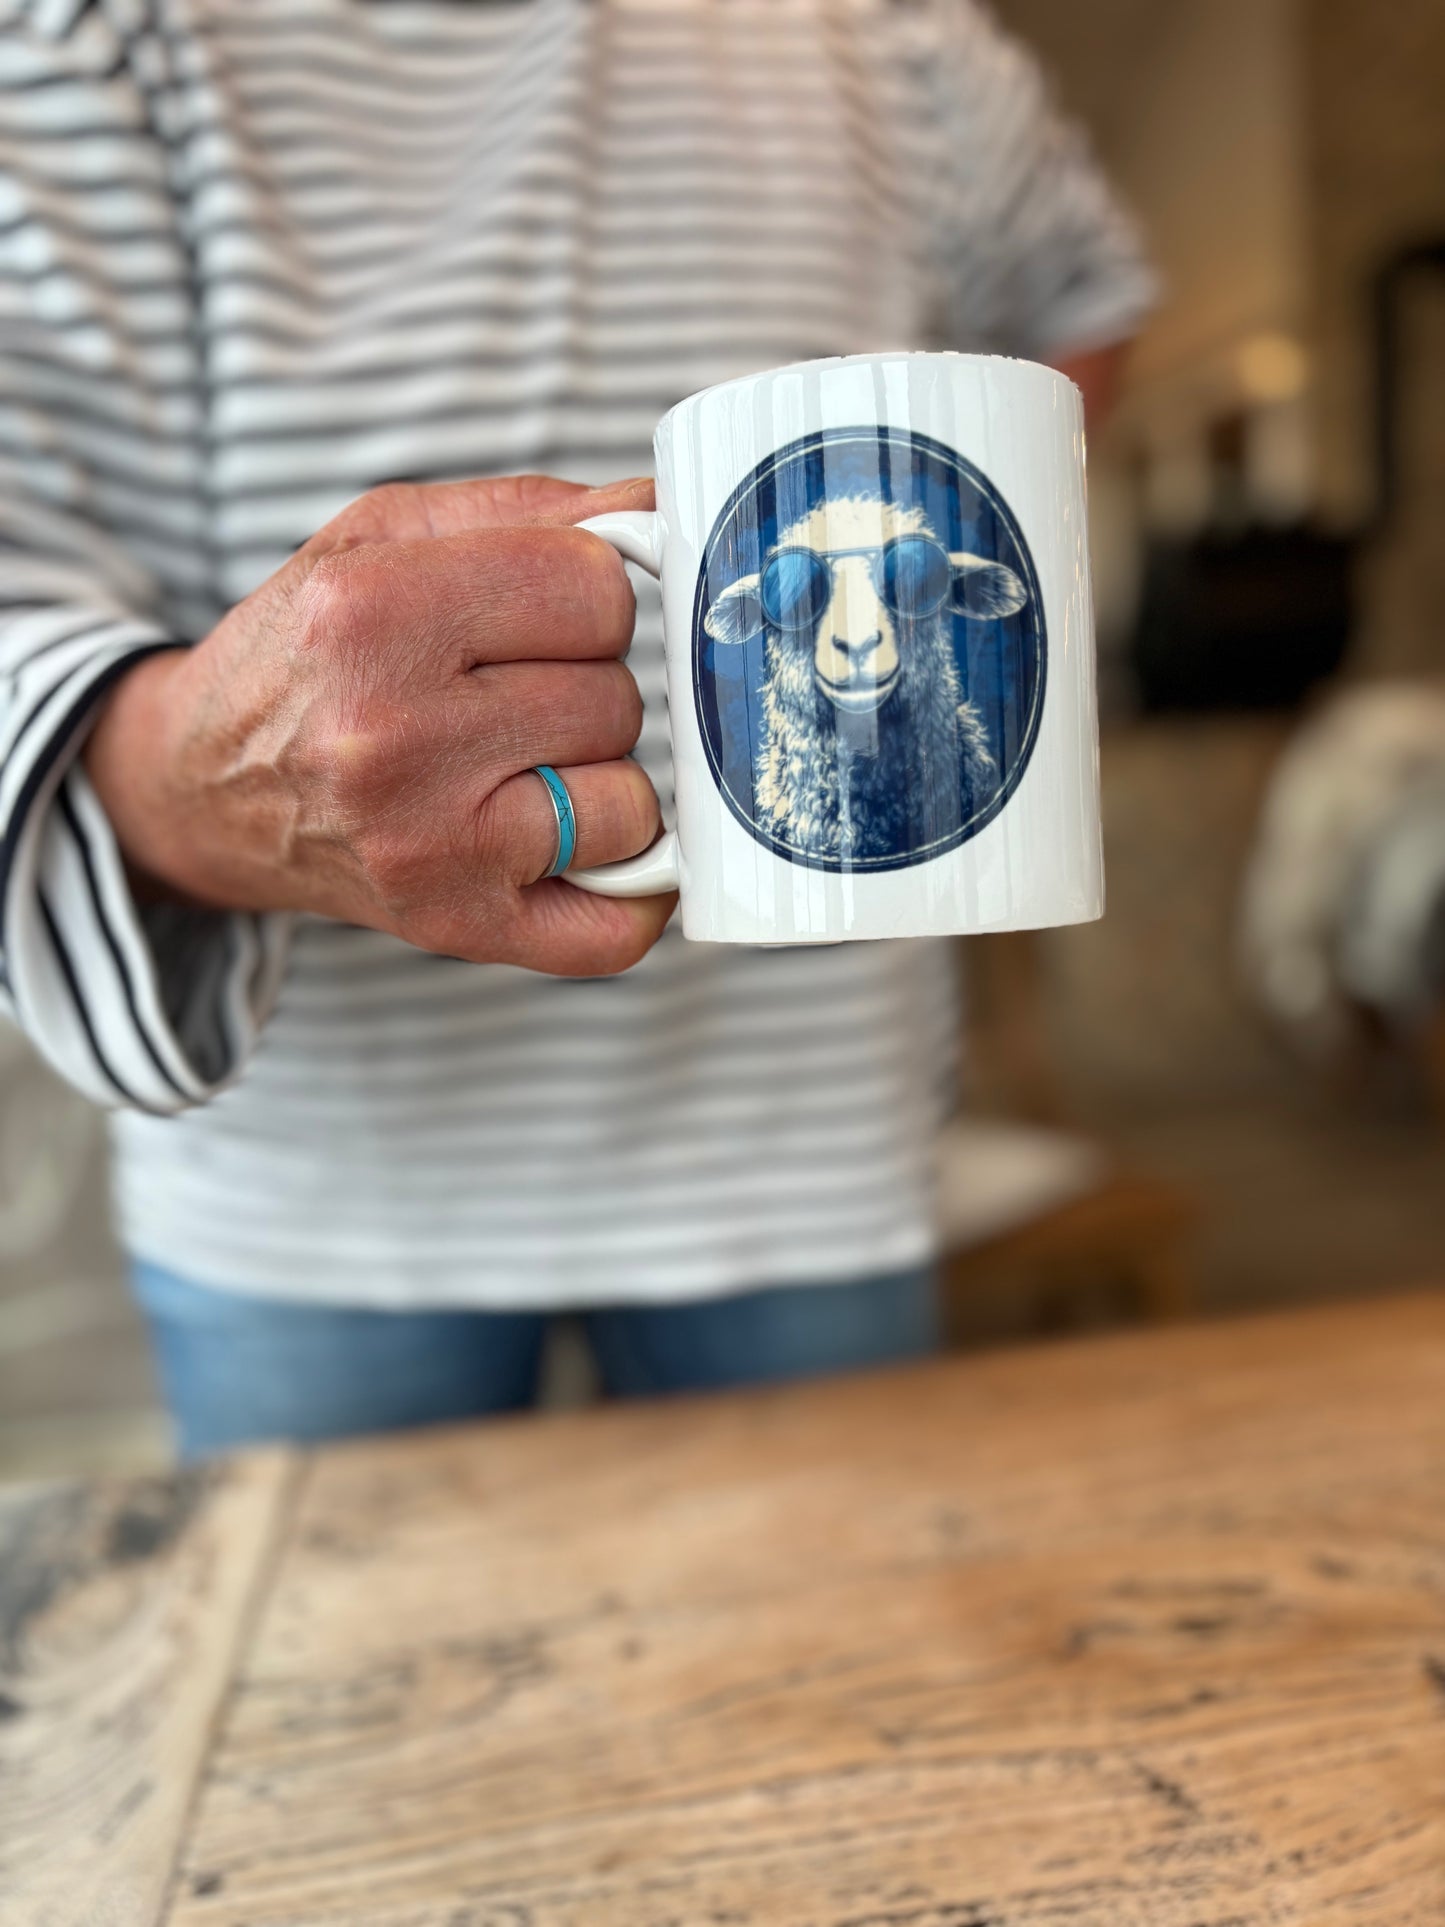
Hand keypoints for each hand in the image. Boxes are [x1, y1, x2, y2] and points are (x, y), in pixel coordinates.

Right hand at [84, 475, 673, 974]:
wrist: (209, 787)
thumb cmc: (312, 653)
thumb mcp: (384, 537)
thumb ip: (533, 511)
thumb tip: (668, 510)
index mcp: (371, 615)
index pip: (596, 591)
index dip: (591, 598)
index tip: (547, 616)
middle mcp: (391, 736)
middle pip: (615, 698)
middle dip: (584, 688)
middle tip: (511, 698)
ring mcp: (427, 846)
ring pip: (629, 803)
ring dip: (599, 783)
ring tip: (520, 768)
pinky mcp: (457, 928)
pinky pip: (621, 922)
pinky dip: (625, 885)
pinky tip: (574, 847)